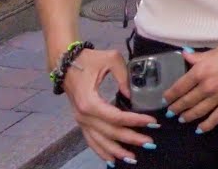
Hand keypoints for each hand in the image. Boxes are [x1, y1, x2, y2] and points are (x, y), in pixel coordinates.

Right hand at [62, 48, 157, 165]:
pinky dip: (102, 151)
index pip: (116, 116)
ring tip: (134, 157)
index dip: (135, 120)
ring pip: (100, 141)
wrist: (66, 62)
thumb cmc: (89, 59)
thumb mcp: (110, 59)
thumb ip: (124, 75)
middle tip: (150, 142)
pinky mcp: (81, 122)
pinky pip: (91, 141)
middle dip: (131, 138)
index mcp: (90, 101)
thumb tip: (132, 93)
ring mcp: (81, 120)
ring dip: (117, 150)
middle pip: (110, 132)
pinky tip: (113, 160)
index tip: (152, 122)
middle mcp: (84, 115)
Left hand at [163, 27, 217, 132]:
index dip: (170, 95)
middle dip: (176, 107)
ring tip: (181, 118)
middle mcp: (207, 86)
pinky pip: (215, 118)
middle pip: (186, 101)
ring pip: (197, 112)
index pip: (179, 87)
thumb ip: (199, 57)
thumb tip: (185, 56)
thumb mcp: (216, 49)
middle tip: (170, 111)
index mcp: (201, 70)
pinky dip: (206, 125)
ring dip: (187, 116)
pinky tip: (199, 129)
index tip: (165, 98)